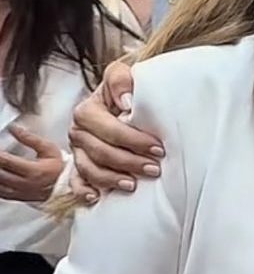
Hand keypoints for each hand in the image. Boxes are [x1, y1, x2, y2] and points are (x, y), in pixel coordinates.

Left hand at [0, 125, 63, 201]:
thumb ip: (30, 138)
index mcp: (33, 170)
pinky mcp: (17, 197)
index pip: (7, 161)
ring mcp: (20, 192)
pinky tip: (0, 175)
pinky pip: (1, 193)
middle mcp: (25, 184)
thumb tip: (15, 129)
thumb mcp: (48, 149)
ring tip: (0, 164)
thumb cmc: (59, 167)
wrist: (66, 185)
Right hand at [68, 61, 164, 196]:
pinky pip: (75, 182)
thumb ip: (121, 80)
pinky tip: (97, 197)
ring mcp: (77, 150)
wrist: (121, 101)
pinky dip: (84, 191)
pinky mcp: (78, 165)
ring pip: (89, 169)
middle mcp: (78, 131)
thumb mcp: (123, 76)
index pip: (108, 129)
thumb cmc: (126, 91)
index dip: (133, 140)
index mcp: (88, 110)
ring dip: (111, 179)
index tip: (158, 148)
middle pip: (100, 151)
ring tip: (134, 185)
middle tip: (154, 169)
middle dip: (129, 162)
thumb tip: (126, 101)